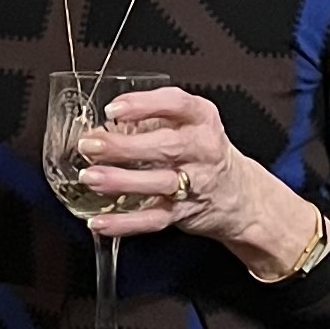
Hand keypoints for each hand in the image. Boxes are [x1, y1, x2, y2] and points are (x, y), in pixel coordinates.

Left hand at [78, 87, 320, 279]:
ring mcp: (194, 184)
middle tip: (91, 145)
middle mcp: (202, 150)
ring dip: (121, 181)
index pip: (176, 104)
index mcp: (202, 120)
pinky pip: (153, 219)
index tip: (114, 109)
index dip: (144, 105)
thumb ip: (151, 119)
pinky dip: (125, 223)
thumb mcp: (189, 124)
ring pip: (158, 183)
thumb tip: (103, 125)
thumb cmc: (203, 153)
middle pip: (165, 146)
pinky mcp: (183, 213)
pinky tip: (101, 221)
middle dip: (123, 146)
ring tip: (91, 177)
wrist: (239, 194)